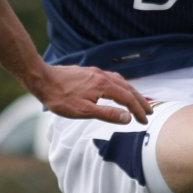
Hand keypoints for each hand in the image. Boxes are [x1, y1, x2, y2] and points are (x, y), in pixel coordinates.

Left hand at [29, 64, 150, 124]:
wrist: (42, 79)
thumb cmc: (60, 98)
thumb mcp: (83, 111)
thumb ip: (107, 114)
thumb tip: (128, 117)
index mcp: (104, 86)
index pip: (128, 99)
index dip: (138, 110)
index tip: (145, 120)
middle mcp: (103, 76)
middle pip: (128, 88)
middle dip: (140, 101)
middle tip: (150, 112)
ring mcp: (96, 73)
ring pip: (120, 82)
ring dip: (132, 92)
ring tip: (138, 101)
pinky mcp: (89, 72)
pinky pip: (112, 78)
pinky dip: (121, 85)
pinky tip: (117, 89)